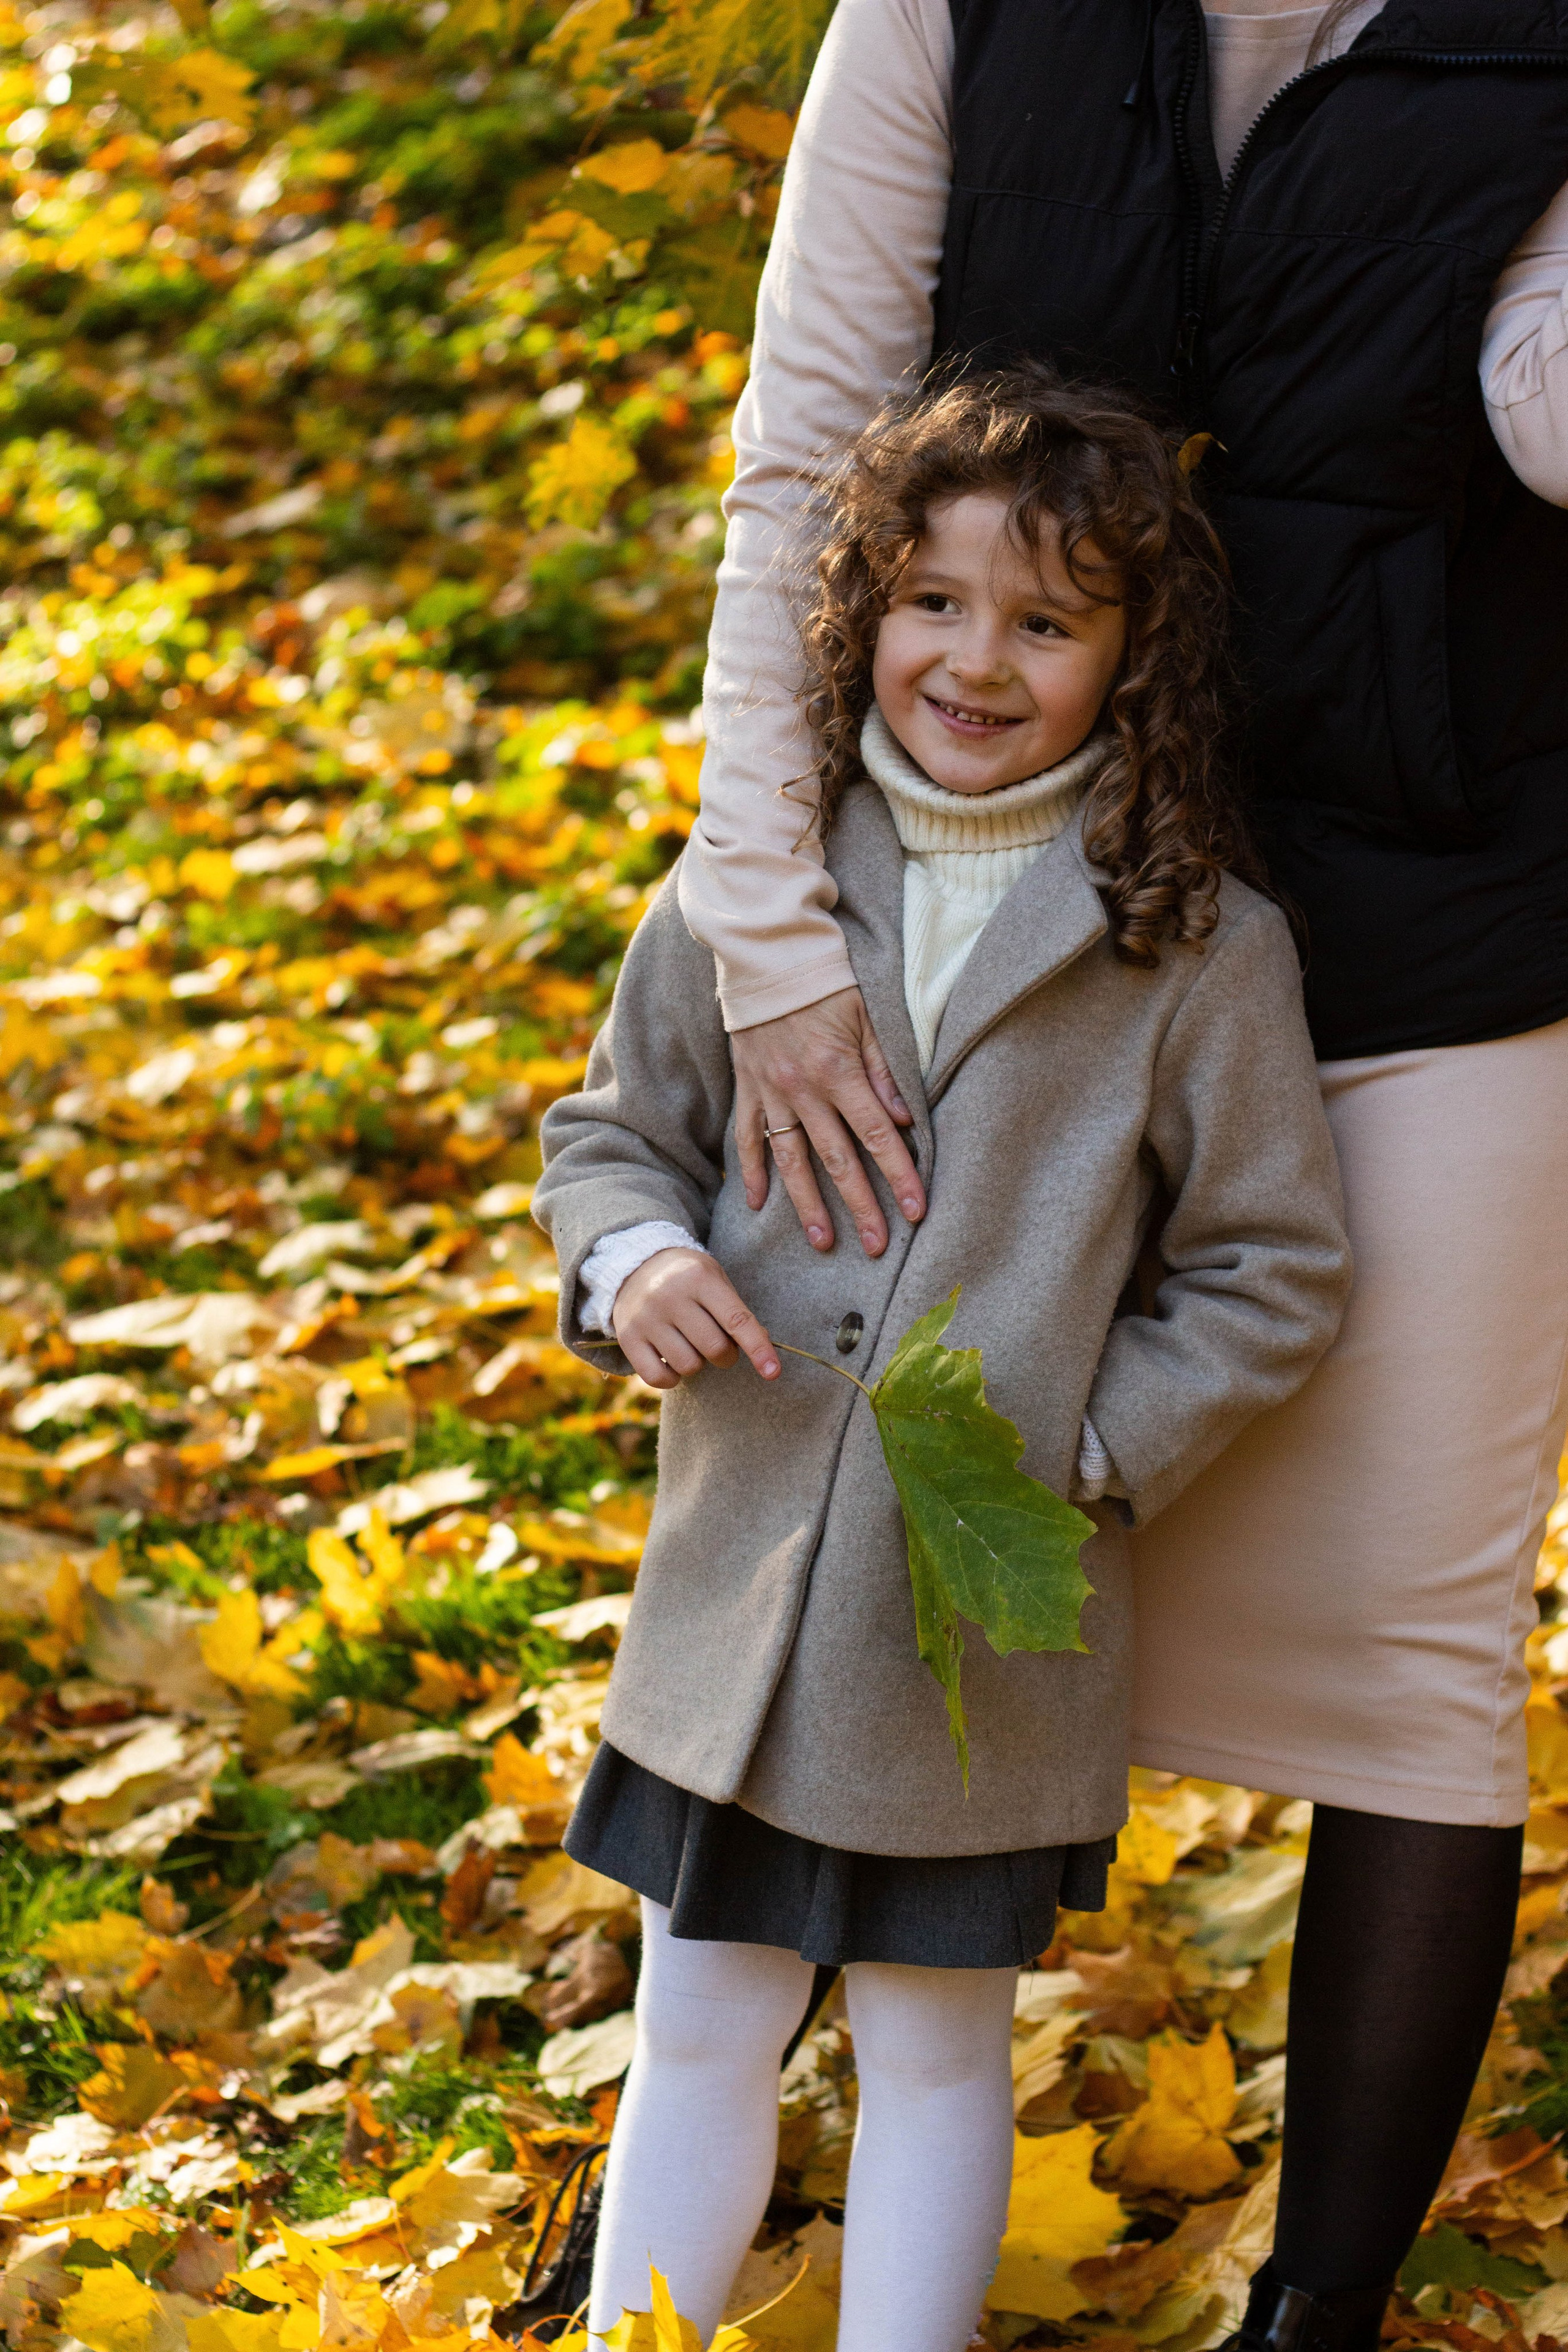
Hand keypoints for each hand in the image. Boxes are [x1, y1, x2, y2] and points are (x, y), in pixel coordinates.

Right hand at [611, 1247, 779, 1390]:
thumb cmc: (687, 1278)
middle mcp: (670, 1296)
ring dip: (698, 1364)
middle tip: (719, 1345)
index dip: (758, 1348)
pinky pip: (658, 1378)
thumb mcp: (715, 1280)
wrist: (634, 1265)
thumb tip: (763, 1353)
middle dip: (726, 1356)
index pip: (736, 1320)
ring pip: (689, 1366)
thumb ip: (737, 1313)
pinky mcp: (627, 1337)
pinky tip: (672, 1360)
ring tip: (691, 1344)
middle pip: (714, 1348)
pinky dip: (672, 1378)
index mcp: (699, 1278)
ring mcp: (646, 1318)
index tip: (774, 1373)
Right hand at [732, 987, 925, 1257]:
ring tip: (823, 1242)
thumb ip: (884, 1071)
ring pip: (792, 1160)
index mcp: (838, 1071)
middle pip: (838, 1159)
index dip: (899, 1175)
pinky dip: (753, 1172)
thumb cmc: (826, 982)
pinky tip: (760, 1204)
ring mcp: (771, 1093)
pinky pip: (748, 1139)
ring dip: (808, 1204)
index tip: (915, 1211)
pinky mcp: (748, 1089)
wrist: (767, 956)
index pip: (877, 1135)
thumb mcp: (866, 1017)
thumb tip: (905, 1120)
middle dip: (860, 1206)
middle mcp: (803, 1089)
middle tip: (876, 1247)